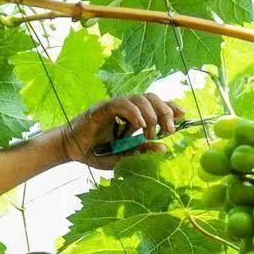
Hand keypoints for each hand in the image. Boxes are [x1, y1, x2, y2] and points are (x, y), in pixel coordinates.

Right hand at [58, 93, 184, 169]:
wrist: (71, 150)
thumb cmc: (96, 152)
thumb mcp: (124, 156)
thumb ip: (141, 151)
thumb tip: (164, 148)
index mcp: (133, 117)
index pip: (156, 104)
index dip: (170, 107)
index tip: (183, 116)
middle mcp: (126, 108)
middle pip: (151, 97)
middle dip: (164, 111)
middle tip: (169, 130)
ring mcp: (114, 106)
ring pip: (139, 98)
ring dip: (150, 114)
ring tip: (152, 132)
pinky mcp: (102, 108)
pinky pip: (121, 104)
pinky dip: (134, 112)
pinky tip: (140, 126)